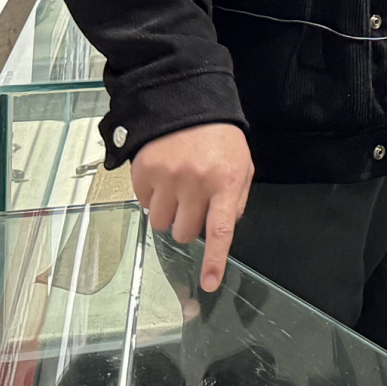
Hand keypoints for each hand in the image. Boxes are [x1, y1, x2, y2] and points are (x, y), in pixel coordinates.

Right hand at [129, 122, 253, 292]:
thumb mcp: (242, 164)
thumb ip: (237, 198)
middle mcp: (197, 182)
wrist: (187, 101)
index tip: (209, 283)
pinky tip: (164, 176)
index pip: (221, 231)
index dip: (214, 261)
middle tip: (193, 202)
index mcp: (226, 181)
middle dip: (188, 225)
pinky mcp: (144, 172)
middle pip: (185, 233)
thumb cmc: (218, 136)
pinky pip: (145, 205)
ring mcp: (168, 177)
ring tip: (177, 187)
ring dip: (169, 213)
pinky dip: (153, 197)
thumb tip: (225, 227)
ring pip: (162, 224)